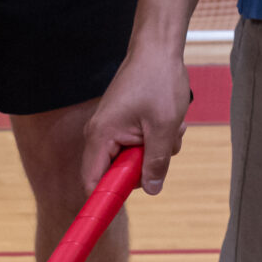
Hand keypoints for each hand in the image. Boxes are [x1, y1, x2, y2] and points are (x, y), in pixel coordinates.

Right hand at [82, 43, 191, 193]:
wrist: (157, 48)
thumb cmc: (158, 80)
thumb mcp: (164, 126)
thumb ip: (156, 162)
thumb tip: (151, 190)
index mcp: (101, 136)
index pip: (92, 182)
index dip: (103, 201)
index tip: (115, 213)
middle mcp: (99, 135)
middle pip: (115, 174)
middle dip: (143, 168)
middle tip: (162, 150)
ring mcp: (110, 130)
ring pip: (131, 159)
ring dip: (154, 152)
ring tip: (170, 128)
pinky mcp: (122, 125)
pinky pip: (136, 145)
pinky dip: (154, 140)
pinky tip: (167, 122)